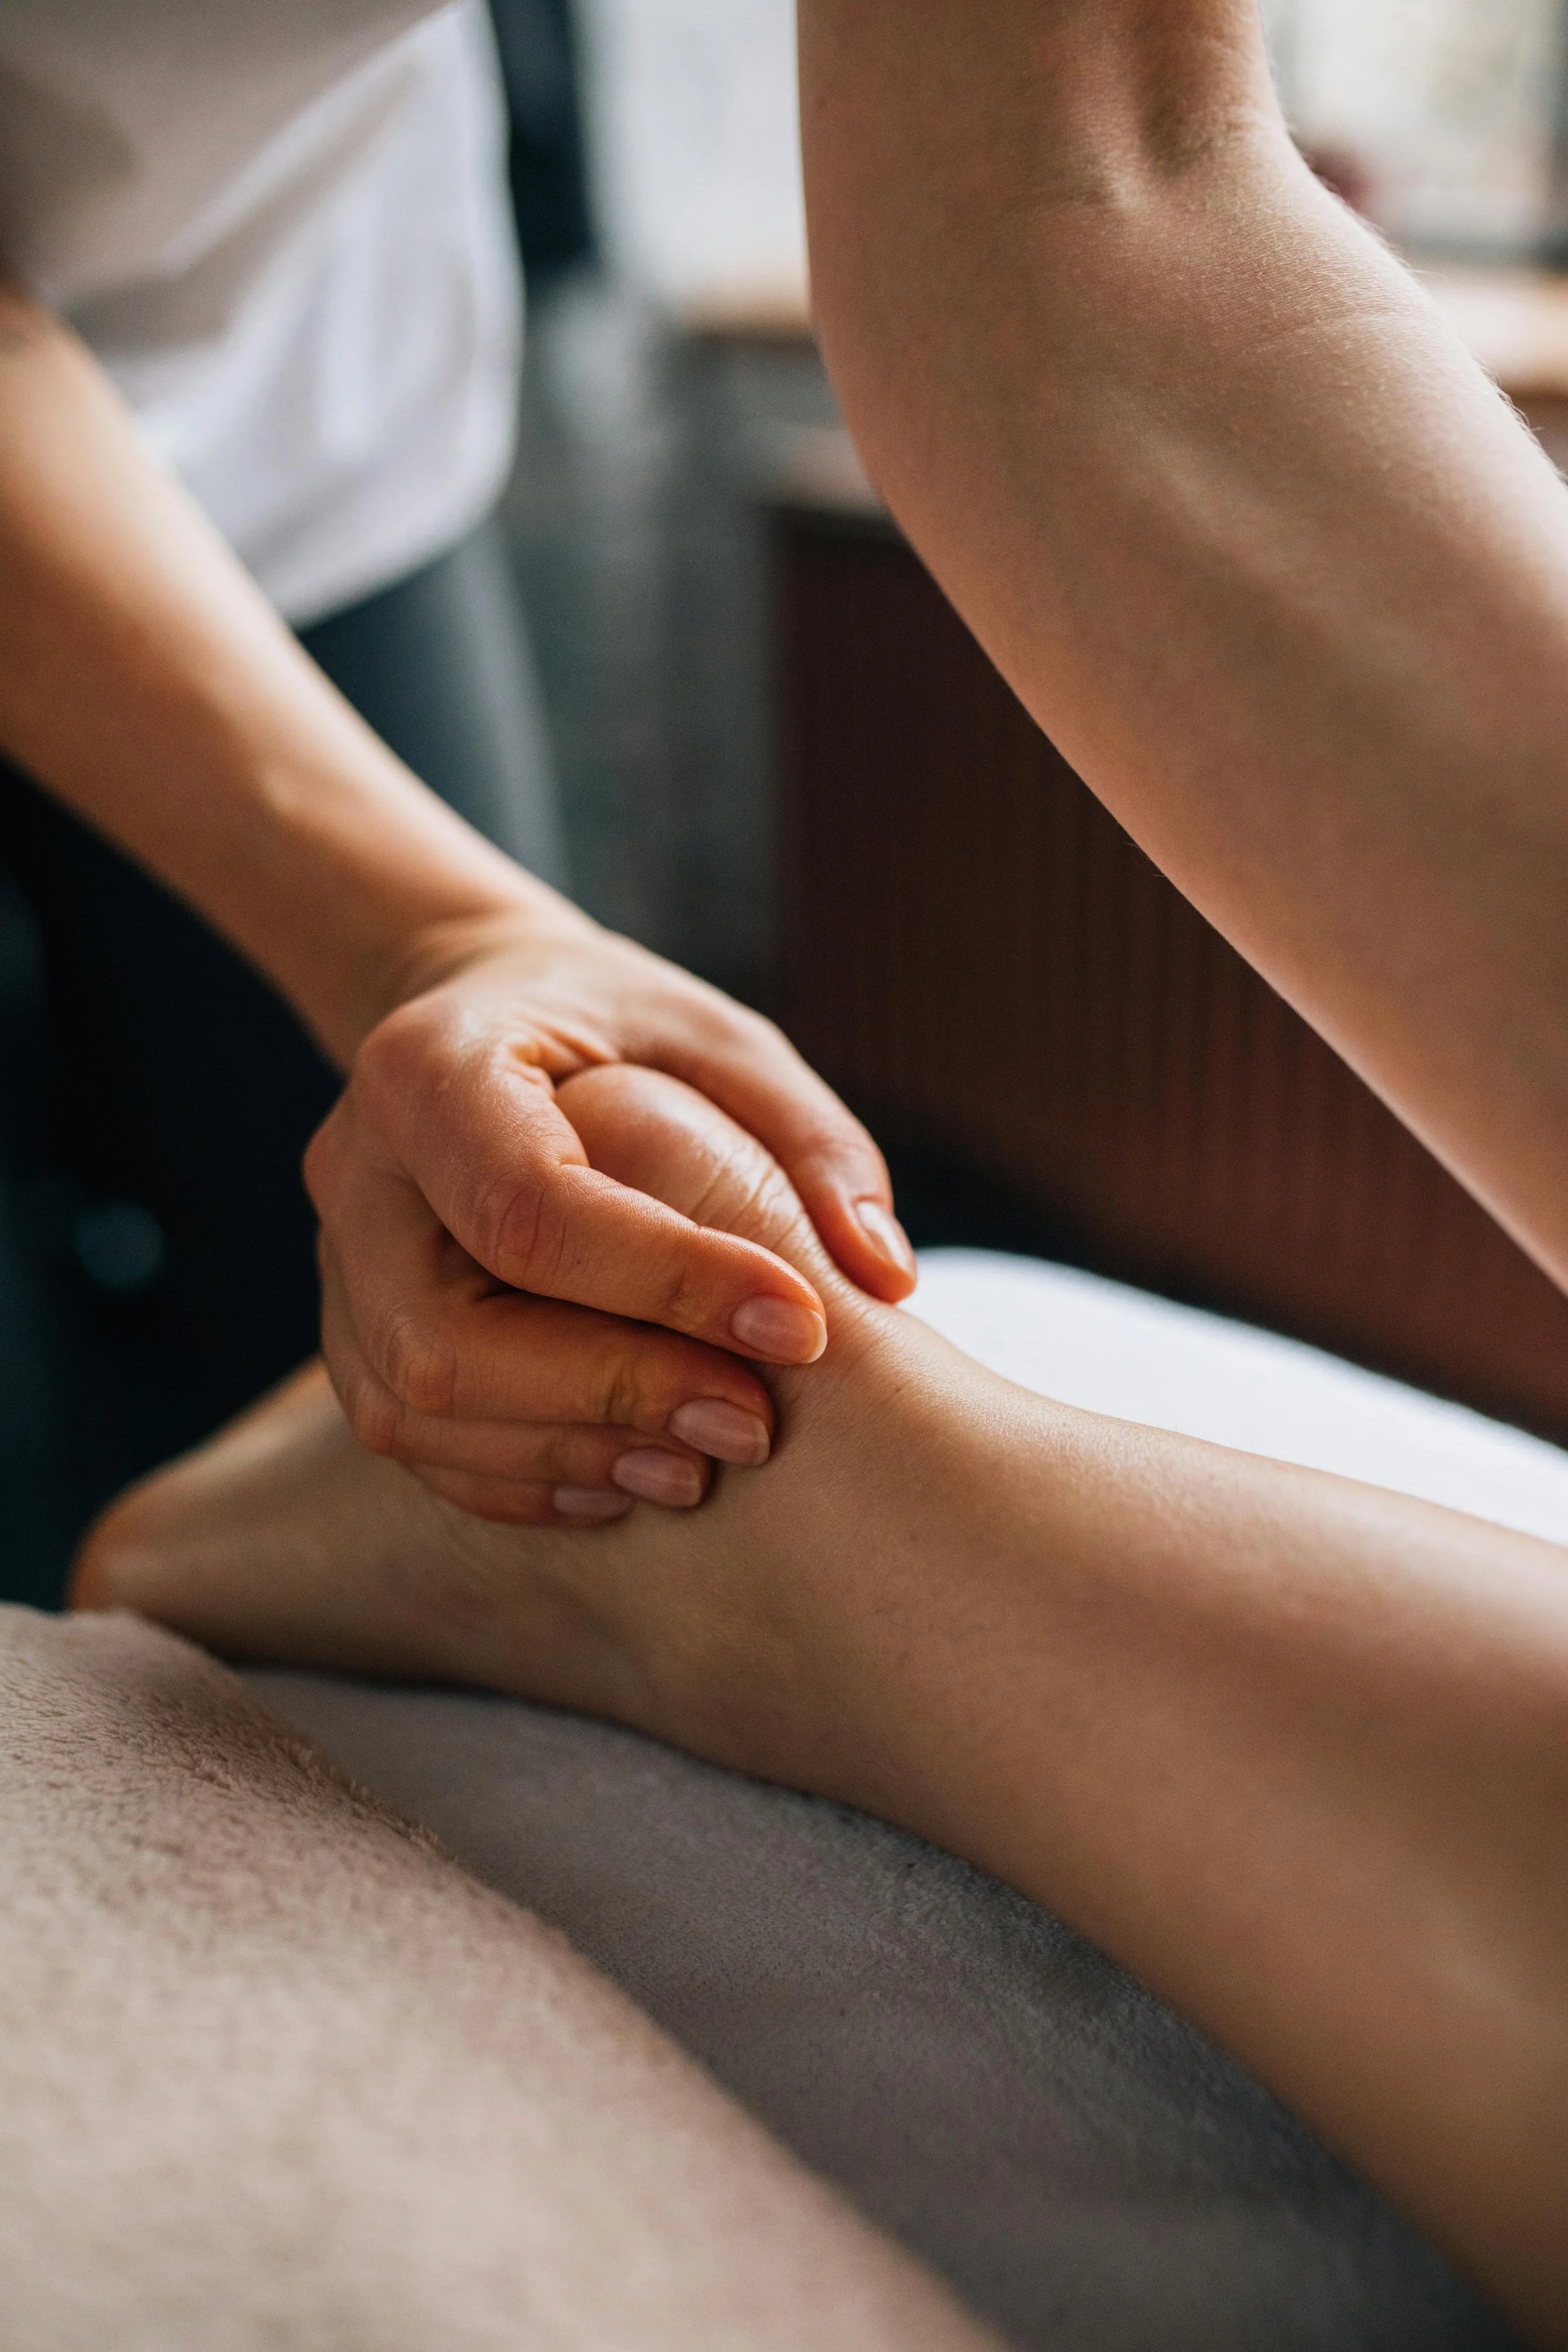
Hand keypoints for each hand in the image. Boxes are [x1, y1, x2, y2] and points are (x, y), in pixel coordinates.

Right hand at [304, 903, 915, 1524]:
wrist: (471, 1016)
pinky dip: (521, 1481)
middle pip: (446, 1338)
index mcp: (430, 1067)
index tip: (801, 1326)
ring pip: (415, 1408)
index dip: (670, 1282)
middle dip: (610, 1394)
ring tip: (701, 1466)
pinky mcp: (351, 1330)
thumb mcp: (722, 1039)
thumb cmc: (614, 1026)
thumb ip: (808, 1142)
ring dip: (568, 1456)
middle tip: (751, 1425)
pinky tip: (629, 1480)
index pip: (532, 1204)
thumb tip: (883, 1276)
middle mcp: (354, 1170)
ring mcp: (336, 1261)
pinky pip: (411, 1441)